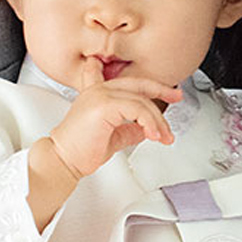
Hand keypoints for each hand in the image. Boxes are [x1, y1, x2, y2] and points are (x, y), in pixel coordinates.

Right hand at [49, 58, 180, 178]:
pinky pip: (136, 109)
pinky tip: (154, 135)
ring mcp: (101, 94)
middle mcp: (99, 89)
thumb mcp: (114, 137)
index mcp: (99, 93)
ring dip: (158, 120)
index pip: (128, 81)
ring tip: (164, 136)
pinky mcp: (104, 105)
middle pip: (139, 84)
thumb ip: (130, 129)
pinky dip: (149, 122)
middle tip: (177, 97)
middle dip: (162, 90)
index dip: (149, 83)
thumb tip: (146, 130)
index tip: (168, 89)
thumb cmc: (80, 150)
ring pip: (141, 100)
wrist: (64, 160)